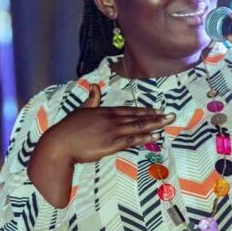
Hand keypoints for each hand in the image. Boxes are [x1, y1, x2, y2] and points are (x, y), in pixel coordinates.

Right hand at [40, 83, 175, 164]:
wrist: (60, 144)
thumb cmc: (68, 128)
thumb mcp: (81, 110)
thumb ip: (92, 99)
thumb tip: (95, 86)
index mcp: (104, 111)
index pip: (130, 110)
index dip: (145, 110)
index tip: (158, 110)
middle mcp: (111, 119)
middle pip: (138, 117)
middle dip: (156, 116)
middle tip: (171, 115)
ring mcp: (112, 132)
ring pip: (137, 127)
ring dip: (154, 125)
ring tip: (167, 123)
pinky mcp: (110, 144)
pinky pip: (131, 140)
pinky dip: (144, 138)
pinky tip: (155, 136)